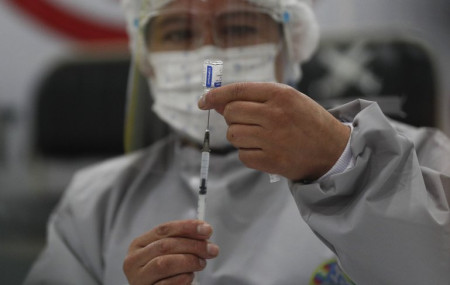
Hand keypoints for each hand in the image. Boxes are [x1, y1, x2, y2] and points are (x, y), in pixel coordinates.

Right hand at [123, 220, 218, 284]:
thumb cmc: (161, 271)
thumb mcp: (166, 252)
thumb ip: (180, 240)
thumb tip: (204, 232)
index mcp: (139, 244)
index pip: (164, 229)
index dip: (187, 227)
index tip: (206, 229)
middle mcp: (134, 260)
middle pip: (165, 245)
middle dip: (193, 245)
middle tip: (211, 249)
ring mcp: (138, 279)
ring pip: (164, 264)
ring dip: (188, 261)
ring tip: (201, 263)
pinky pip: (165, 284)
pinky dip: (182, 278)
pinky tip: (189, 276)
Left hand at [198, 82, 350, 180]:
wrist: (332, 150)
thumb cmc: (307, 120)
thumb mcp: (288, 98)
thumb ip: (255, 97)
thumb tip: (216, 102)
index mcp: (279, 94)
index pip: (236, 91)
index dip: (215, 95)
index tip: (203, 101)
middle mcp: (274, 115)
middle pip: (231, 113)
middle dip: (233, 117)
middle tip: (249, 121)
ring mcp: (272, 140)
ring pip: (232, 135)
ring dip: (240, 135)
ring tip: (259, 136)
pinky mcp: (271, 161)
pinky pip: (242, 155)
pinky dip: (248, 153)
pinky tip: (264, 149)